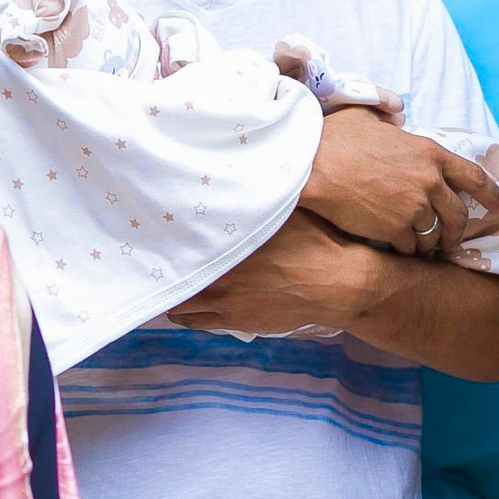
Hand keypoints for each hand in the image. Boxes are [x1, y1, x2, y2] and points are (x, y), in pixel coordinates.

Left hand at [167, 209, 389, 336]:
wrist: (341, 285)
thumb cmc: (315, 242)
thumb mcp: (285, 209)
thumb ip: (253, 200)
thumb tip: (233, 175)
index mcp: (228, 248)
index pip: (179, 247)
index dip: (164, 243)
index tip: (156, 235)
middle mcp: (221, 280)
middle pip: (174, 280)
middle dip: (167, 270)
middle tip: (161, 260)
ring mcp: (228, 306)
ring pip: (182, 308)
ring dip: (177, 295)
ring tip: (175, 282)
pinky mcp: (240, 323)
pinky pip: (200, 323)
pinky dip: (191, 313)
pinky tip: (192, 302)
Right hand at [302, 109, 498, 256]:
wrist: (313, 166)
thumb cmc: (335, 139)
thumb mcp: (367, 115)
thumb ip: (387, 113)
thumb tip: (394, 112)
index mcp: (429, 153)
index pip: (474, 177)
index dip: (491, 195)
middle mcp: (429, 182)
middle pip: (458, 215)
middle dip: (457, 231)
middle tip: (450, 238)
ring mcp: (414, 208)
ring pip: (435, 236)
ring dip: (431, 244)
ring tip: (423, 248)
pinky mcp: (395, 230)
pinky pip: (411, 248)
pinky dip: (408, 251)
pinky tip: (398, 248)